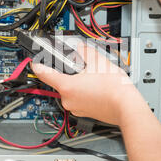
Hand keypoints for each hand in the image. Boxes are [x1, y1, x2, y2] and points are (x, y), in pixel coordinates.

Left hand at [31, 43, 146, 124]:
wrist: (126, 107)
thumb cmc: (114, 89)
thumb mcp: (98, 61)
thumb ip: (84, 51)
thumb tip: (80, 48)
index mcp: (66, 86)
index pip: (43, 73)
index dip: (37, 64)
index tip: (34, 61)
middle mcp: (67, 99)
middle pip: (60, 80)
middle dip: (69, 71)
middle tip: (81, 65)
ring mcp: (75, 108)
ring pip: (70, 90)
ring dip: (78, 81)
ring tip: (94, 77)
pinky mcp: (84, 112)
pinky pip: (79, 98)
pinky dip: (84, 91)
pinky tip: (97, 86)